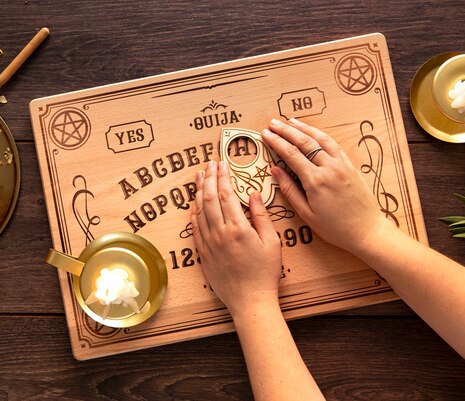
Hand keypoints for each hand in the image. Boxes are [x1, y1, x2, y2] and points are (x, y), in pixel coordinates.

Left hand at [191, 161, 281, 318]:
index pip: (226, 195)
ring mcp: (208, 244)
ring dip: (198, 191)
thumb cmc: (265, 273)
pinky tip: (194, 203)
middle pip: (209, 198)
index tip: (222, 164)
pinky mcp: (203, 254)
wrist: (250, 301)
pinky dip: (193, 213)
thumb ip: (261, 216)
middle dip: (208, 178)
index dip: (222, 177)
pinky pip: (194, 228)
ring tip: (199, 177)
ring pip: (199, 211)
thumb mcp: (272, 242)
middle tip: (208, 164)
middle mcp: (219, 233)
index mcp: (238, 228)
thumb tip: (253, 194)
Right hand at [261, 118, 391, 253]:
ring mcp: (342, 165)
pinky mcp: (350, 166)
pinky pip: (333, 144)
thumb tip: (276, 170)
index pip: (291, 154)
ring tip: (290, 121)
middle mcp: (329, 168)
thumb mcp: (307, 214)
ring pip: (320, 138)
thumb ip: (290, 190)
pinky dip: (321, 135)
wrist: (367, 231)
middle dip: (286, 130)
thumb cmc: (335, 228)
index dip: (276, 142)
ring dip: (304, 128)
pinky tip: (313, 132)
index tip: (265, 134)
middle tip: (273, 123)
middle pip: (304, 141)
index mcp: (316, 181)